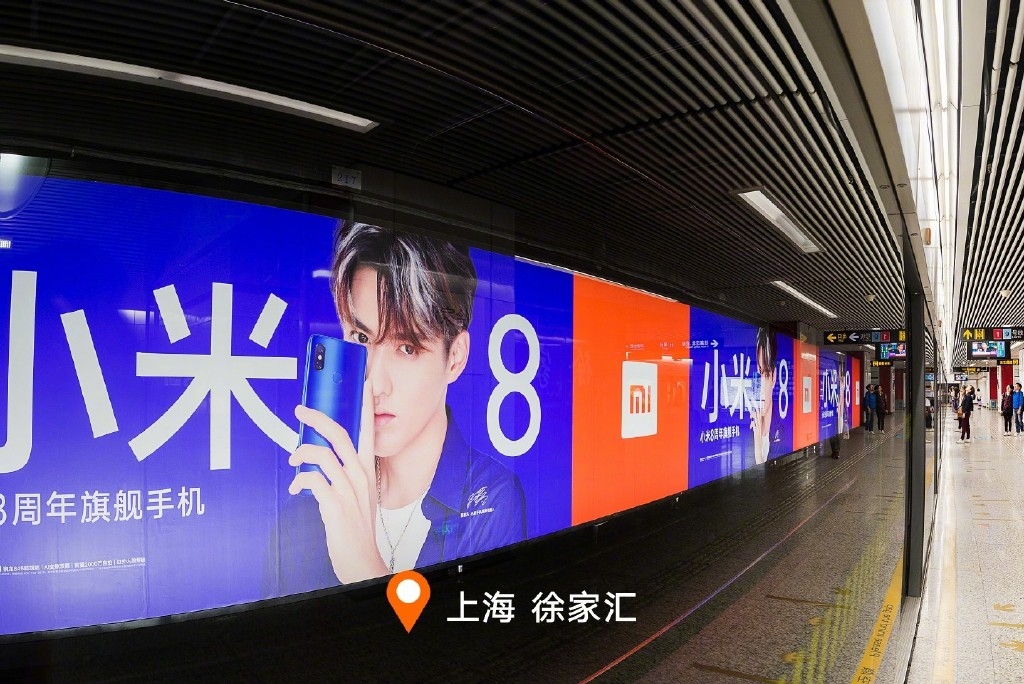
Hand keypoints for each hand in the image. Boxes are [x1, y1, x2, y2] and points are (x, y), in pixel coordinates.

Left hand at [288, 383, 387, 583]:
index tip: (365, 383)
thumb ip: (345, 476)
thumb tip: (319, 463)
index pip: (368, 430)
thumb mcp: (358, 495)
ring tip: (293, 460)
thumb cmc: (357, 528)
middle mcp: (360, 475)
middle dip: (318, 418)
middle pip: (340, 434)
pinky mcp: (335, 504)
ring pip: (321, 454)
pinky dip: (299, 479)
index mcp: (366, 470)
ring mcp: (349, 489)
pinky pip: (312, 479)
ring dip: (301, 453)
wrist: (362, 559)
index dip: (365, 406)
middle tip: (301, 411)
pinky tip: (295, 487)